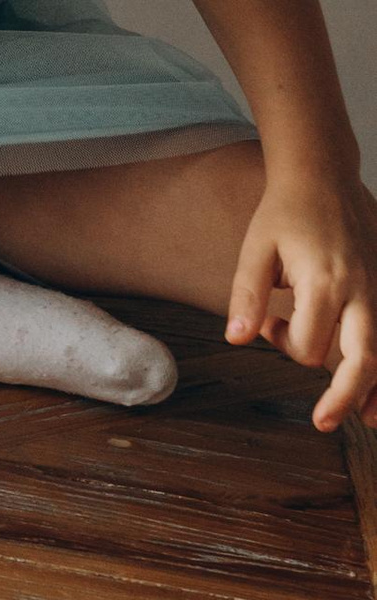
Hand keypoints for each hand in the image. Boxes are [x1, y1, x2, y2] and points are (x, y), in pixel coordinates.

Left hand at [227, 165, 376, 429]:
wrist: (324, 176)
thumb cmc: (285, 212)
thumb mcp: (256, 249)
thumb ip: (247, 295)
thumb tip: (236, 339)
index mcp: (324, 282)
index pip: (307, 344)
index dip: (282, 343)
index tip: (269, 323)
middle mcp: (360, 291)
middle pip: (363, 359)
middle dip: (344, 396)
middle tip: (322, 423)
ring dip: (375, 389)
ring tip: (366, 420)